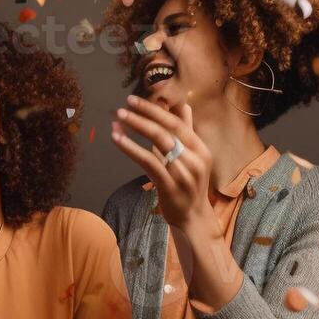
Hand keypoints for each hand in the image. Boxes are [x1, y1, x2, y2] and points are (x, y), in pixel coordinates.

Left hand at [111, 95, 214, 236]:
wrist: (193, 218)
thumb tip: (182, 105)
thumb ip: (186, 131)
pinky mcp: (170, 185)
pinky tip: (118, 140)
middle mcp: (194, 158)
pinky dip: (131, 148)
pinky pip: (148, 162)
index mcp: (200, 148)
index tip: (135, 101)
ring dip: (136, 128)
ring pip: (157, 142)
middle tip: (124, 106)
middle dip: (144, 114)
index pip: (177, 122)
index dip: (155, 109)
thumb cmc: (189, 185)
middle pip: (167, 129)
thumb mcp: (192, 157)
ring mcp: (183, 172)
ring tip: (118, 119)